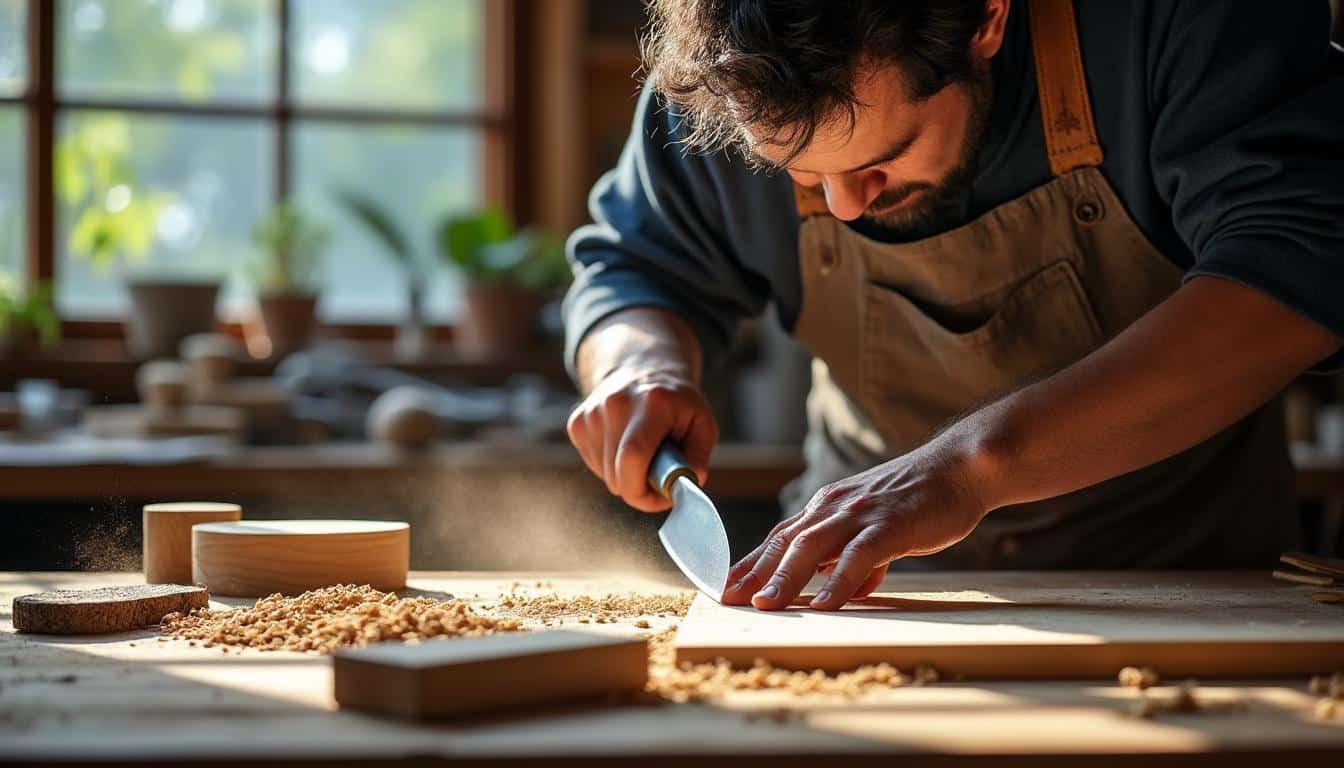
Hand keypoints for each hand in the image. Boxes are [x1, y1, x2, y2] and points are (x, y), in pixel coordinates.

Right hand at [567, 366, 717, 511]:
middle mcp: (616, 403)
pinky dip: (609, 466)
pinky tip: (623, 446)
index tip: (658, 498)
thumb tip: (685, 486)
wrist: (644, 369)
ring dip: (624, 477)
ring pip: (603, 473)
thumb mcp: (703, 424)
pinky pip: (593, 464)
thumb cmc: (677, 405)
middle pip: (615, 474)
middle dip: (637, 490)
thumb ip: (698, 458)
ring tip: (643, 456)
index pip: (633, 457)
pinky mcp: (577, 421)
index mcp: (652, 402)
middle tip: (656, 481)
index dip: (642, 491)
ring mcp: (592, 412)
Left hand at [722, 444, 987, 609]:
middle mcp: (834, 507)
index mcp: (828, 507)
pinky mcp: (889, 525)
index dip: (751, 562)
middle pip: (784, 542)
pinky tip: (824, 605)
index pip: (780, 537)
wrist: (960, 469)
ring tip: (764, 606)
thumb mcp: (877, 529)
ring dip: (784, 578)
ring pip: (811, 547)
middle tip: (726, 599)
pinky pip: (858, 556)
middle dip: (753, 572)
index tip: (725, 586)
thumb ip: (858, 557)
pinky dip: (839, 582)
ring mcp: (860, 514)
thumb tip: (849, 590)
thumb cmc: (920, 501)